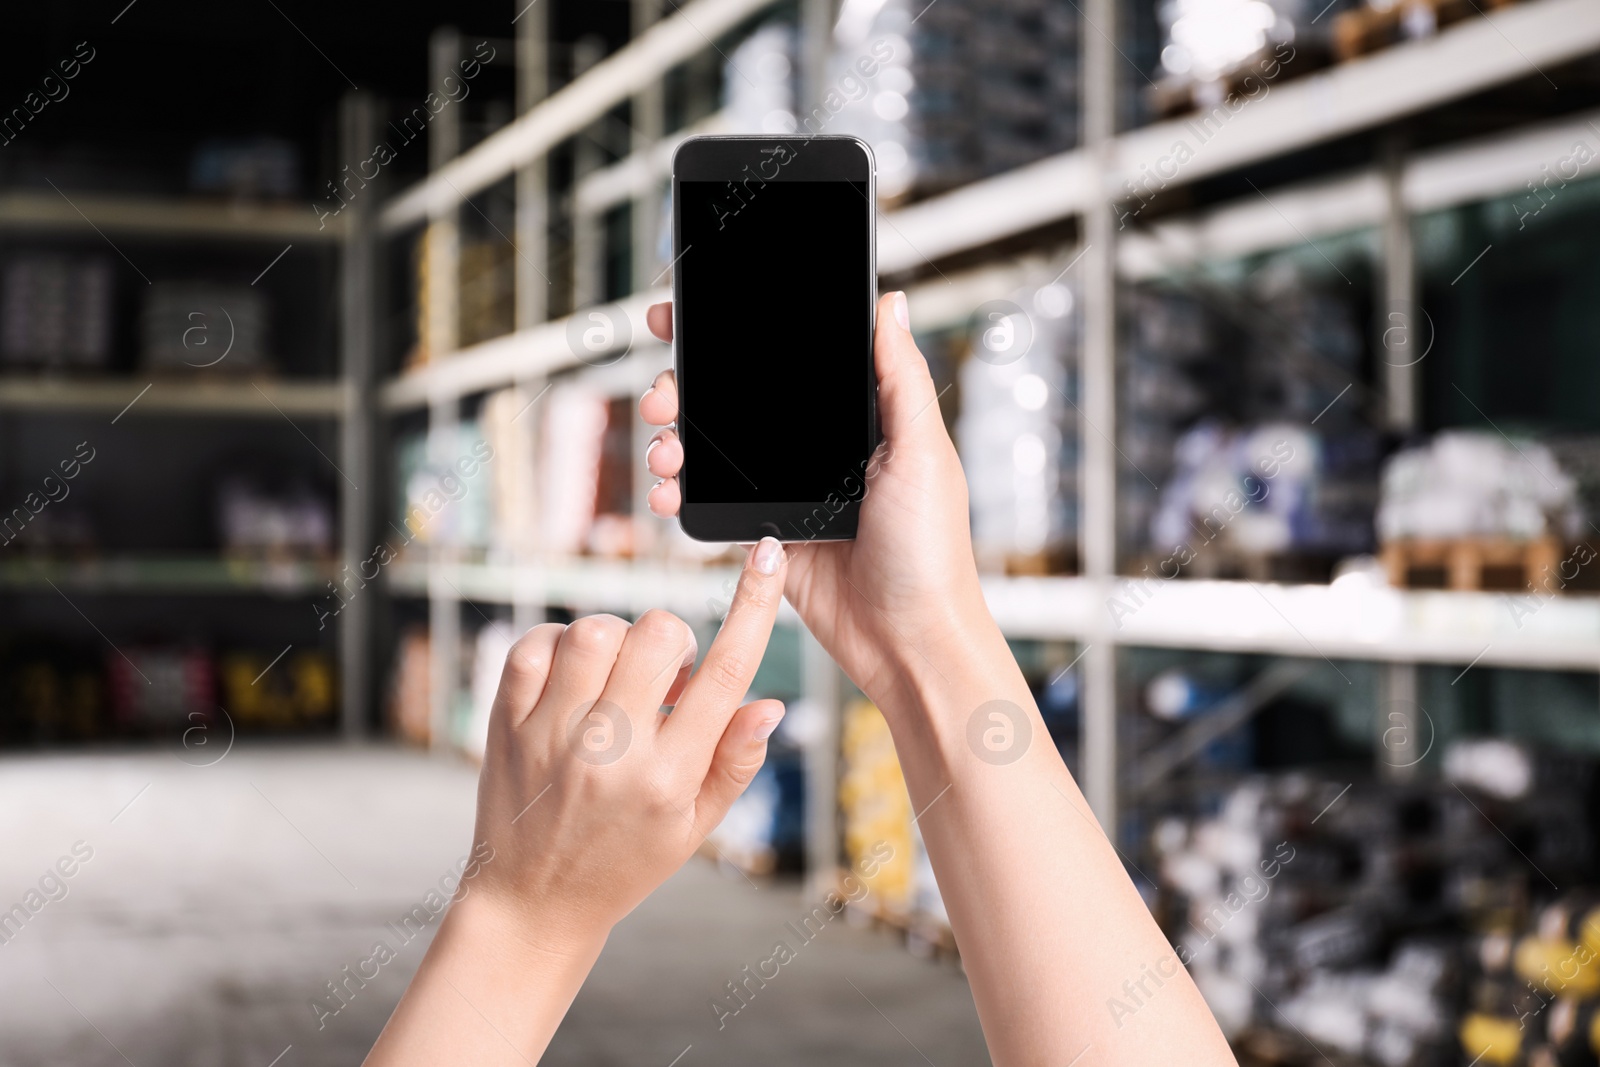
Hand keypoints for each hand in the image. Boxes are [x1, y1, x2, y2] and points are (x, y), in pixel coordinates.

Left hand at [468, 537, 788, 951]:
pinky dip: (558, 644)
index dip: (754, 606)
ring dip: (616, 638)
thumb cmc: (624, 862)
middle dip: (671, 640)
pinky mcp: (508, 725)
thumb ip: (735, 761)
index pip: (725, 674)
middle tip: (661, 676)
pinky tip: (571, 676)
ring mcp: (553, 736)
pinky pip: (534, 645)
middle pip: (658, 635)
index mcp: (670, 779)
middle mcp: (612, 752)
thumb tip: (770, 702)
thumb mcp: (697, 827)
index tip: (766, 555)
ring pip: (595, 630)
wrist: (533, 903)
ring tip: (614, 676)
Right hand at [639, 291, 989, 709]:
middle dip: (689, 387)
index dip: (742, 334)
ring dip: (677, 439)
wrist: (909, 643)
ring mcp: (790, 491)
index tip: (691, 316)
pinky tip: (666, 490)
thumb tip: (894, 302)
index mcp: (860, 418)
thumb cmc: (932, 551)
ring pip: (716, 448)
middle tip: (663, 394)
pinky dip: (680, 492)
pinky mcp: (767, 535)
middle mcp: (821, 448)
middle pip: (741, 399)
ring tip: (663, 448)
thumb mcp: (924, 454)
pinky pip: (712, 502)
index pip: (794, 359)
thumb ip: (902, 379)